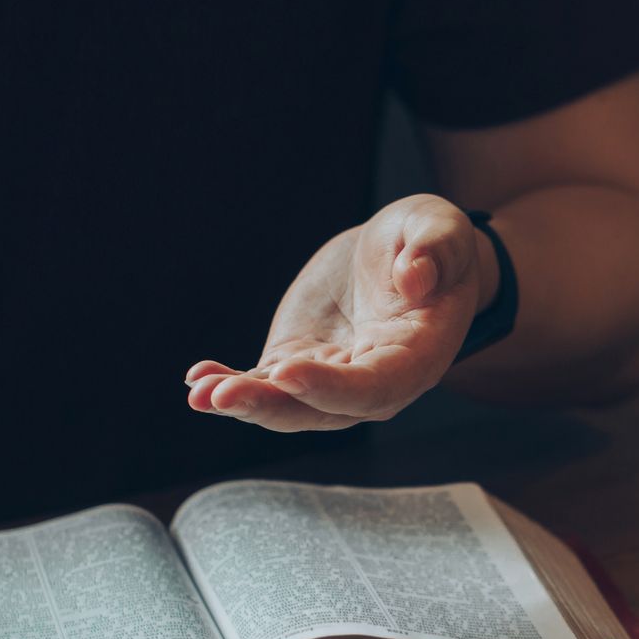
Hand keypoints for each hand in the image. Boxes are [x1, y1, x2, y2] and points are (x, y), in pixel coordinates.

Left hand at [185, 194, 492, 430]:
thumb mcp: (440, 228)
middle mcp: (373, 384)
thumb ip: (436, 249)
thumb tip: (415, 276)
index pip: (374, 387)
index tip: (287, 371)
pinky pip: (263, 384)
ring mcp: (331, 380)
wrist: (402, 256)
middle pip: (321, 410)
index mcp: (416, 357)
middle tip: (222, 395)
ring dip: (242, 402)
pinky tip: (197, 378)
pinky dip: (229, 384)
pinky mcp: (297, 365)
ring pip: (286, 405)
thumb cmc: (431, 243)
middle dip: (270, 405)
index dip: (331, 387)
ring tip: (200, 391)